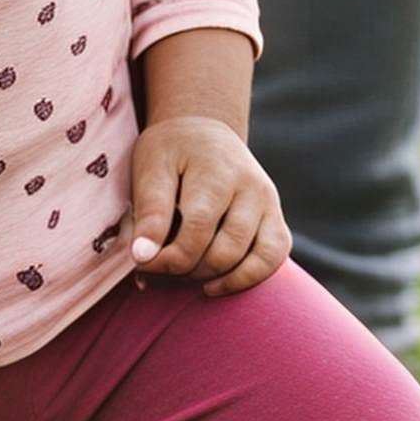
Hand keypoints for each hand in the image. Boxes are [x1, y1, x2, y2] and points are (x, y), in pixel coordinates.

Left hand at [114, 87, 287, 293]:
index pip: (198, 227)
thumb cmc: (171, 154)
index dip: (169, 256)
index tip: (142, 263)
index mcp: (217, 169)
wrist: (204, 136)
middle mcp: (251, 186)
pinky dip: (246, 278)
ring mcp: (269, 204)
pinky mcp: (276, 220)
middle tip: (157, 268)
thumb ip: (148, 213)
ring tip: (182, 274)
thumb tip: (142, 256)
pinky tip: (213, 284)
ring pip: (255, 259)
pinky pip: (272, 258)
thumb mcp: (150, 170)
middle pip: (226, 250)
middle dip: (187, 270)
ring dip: (215, 278)